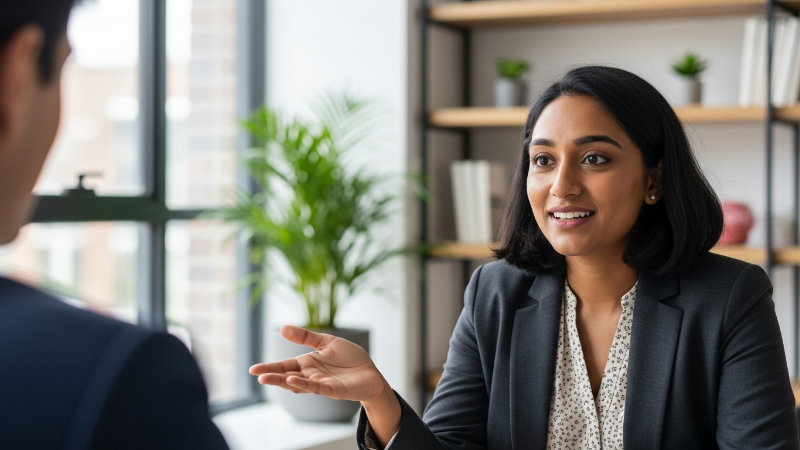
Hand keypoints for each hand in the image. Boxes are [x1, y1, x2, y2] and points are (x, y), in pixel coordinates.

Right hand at [249, 325, 388, 402]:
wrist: (370, 372)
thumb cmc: (349, 358)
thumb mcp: (327, 342)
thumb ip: (306, 337)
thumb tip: (282, 328)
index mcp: (307, 363)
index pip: (285, 366)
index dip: (270, 367)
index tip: (253, 369)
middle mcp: (310, 375)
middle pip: (287, 376)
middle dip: (272, 376)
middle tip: (256, 375)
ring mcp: (320, 383)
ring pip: (298, 384)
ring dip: (283, 382)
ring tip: (266, 379)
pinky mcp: (332, 389)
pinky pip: (316, 387)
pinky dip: (304, 384)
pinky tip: (293, 380)